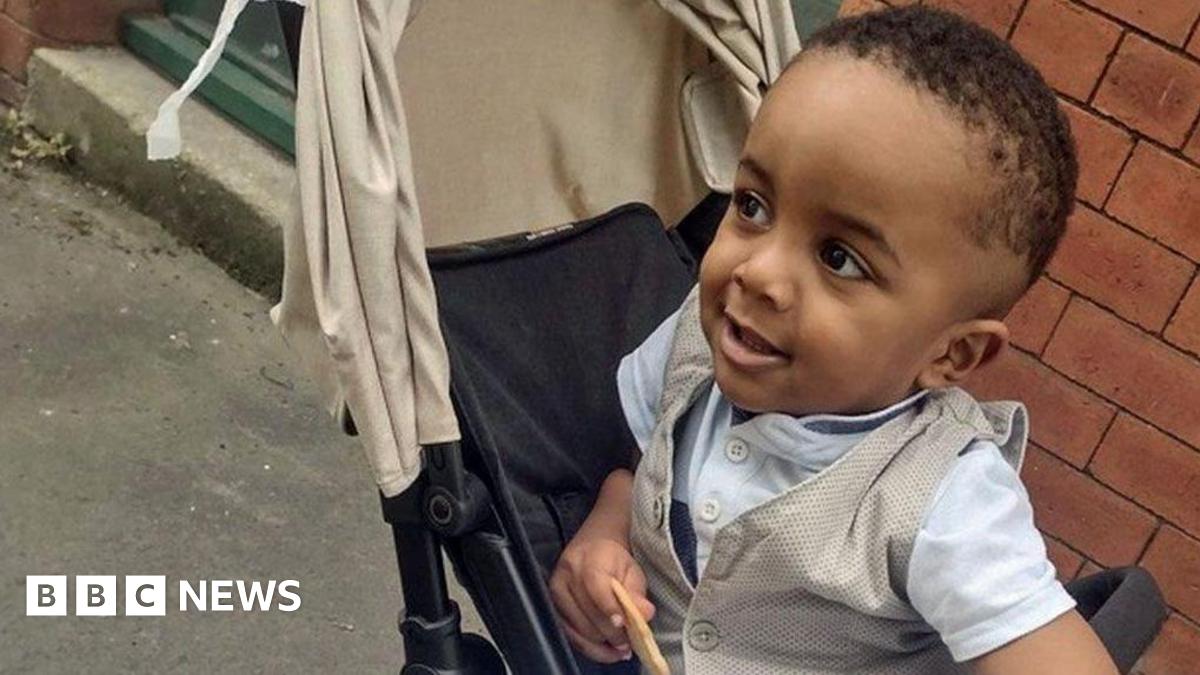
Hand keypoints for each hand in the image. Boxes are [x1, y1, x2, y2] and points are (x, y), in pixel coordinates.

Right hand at [550, 532, 655, 662]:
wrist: (591, 549)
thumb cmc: (613, 561)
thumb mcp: (632, 571)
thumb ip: (637, 593)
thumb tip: (645, 614)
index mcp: (588, 560)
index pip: (596, 587)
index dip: (610, 608)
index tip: (625, 625)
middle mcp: (567, 576)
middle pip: (588, 613)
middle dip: (612, 633)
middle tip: (630, 642)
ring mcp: (556, 594)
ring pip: (579, 630)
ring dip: (603, 645)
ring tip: (622, 649)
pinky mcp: (553, 610)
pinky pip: (571, 637)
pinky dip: (592, 649)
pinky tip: (608, 652)